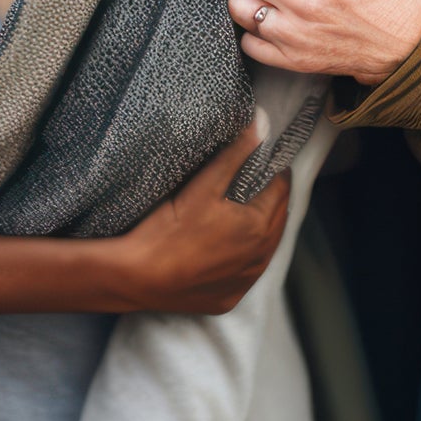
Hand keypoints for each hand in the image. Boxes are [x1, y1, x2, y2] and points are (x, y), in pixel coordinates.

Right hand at [118, 120, 290, 314]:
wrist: (138, 278)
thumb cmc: (170, 229)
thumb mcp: (204, 186)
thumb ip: (236, 154)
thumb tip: (264, 123)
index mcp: (259, 228)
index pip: (281, 190)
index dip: (275, 171)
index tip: (267, 158)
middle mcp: (260, 259)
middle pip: (278, 219)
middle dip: (273, 197)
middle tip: (258, 177)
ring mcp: (244, 283)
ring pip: (265, 248)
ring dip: (262, 227)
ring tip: (245, 207)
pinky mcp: (227, 298)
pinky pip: (246, 272)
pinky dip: (244, 254)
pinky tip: (227, 244)